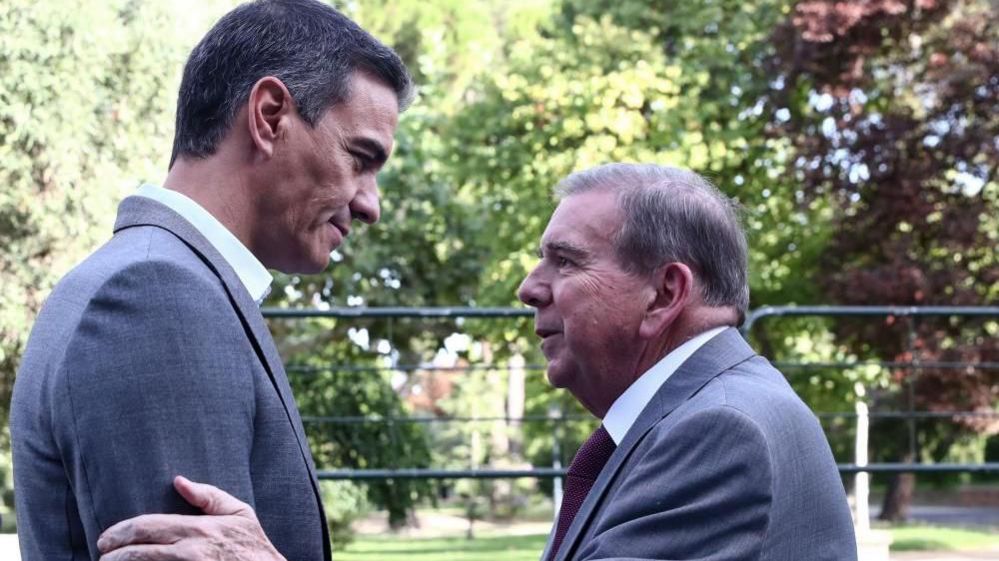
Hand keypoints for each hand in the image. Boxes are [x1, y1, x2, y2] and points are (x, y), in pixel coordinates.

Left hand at [98, 475, 286, 560]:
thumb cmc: (254, 547)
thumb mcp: (241, 513)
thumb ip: (209, 496)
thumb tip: (178, 480)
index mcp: (199, 529)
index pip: (145, 526)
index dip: (118, 532)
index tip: (104, 539)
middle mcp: (190, 552)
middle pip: (136, 552)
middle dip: (112, 554)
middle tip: (102, 555)